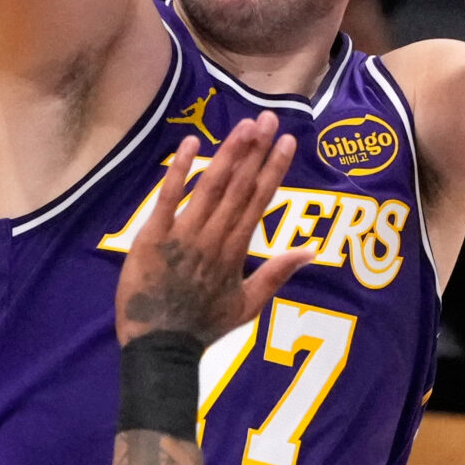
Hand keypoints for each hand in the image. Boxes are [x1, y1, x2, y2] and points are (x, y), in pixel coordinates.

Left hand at [115, 115, 316, 345]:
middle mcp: (214, 237)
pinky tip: (190, 143)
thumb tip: (311, 251)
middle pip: (239, 186)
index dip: (273, 168)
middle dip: (255, 150)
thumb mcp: (248, 306)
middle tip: (268, 117)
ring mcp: (183, 234)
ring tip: (244, 126)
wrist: (160, 346)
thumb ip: (278, 275)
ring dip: (228, 154)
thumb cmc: (203, 326)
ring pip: (211, 187)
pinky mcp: (153, 235)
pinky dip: (179, 171)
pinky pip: (168, 198)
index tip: (286, 141)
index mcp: (236, 251)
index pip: (258, 201)